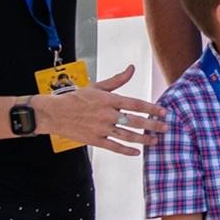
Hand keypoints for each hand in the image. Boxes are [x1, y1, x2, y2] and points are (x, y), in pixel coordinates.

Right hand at [32, 63, 167, 153]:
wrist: (54, 113)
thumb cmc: (77, 98)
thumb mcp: (97, 86)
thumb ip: (117, 80)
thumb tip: (132, 68)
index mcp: (109, 100)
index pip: (136, 104)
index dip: (152, 108)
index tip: (164, 112)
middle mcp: (107, 114)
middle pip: (135, 121)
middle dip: (152, 125)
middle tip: (166, 128)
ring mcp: (101, 128)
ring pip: (127, 136)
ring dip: (143, 139)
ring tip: (156, 141)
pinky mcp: (95, 140)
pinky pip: (114, 147)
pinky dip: (126, 150)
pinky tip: (137, 152)